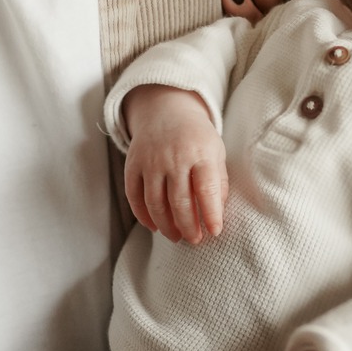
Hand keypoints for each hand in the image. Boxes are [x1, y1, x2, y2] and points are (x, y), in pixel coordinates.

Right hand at [122, 85, 227, 242]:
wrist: (166, 111)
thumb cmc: (197, 138)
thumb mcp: (216, 152)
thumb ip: (218, 182)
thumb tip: (217, 215)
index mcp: (200, 152)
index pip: (206, 188)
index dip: (211, 213)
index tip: (215, 231)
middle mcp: (174, 156)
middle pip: (179, 200)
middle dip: (188, 226)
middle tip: (194, 240)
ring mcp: (151, 160)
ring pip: (155, 203)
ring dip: (166, 226)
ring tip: (176, 236)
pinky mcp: (133, 164)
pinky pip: (134, 197)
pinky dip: (143, 216)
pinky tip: (154, 226)